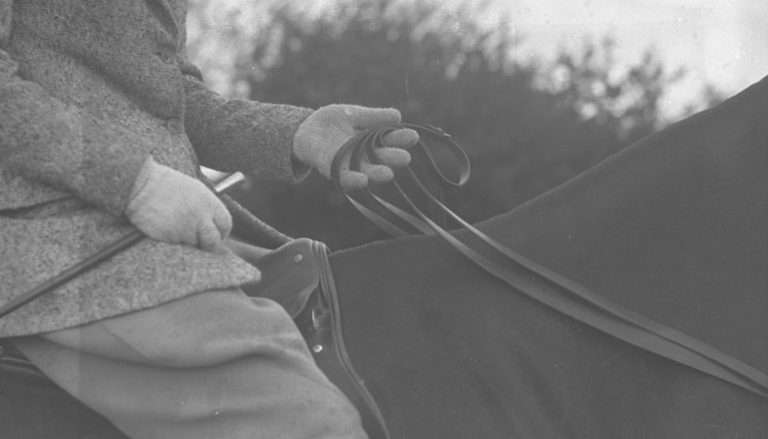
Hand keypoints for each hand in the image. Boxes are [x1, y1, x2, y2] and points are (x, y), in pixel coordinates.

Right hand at [125, 157, 231, 250]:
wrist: (140, 183)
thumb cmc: (164, 185)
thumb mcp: (193, 189)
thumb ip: (206, 207)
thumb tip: (213, 223)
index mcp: (209, 202)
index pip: (225, 224)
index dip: (220, 232)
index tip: (214, 235)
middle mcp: (201, 216)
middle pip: (213, 240)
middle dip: (206, 243)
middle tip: (197, 241)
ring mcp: (186, 228)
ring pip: (193, 244)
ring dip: (187, 241)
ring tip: (174, 227)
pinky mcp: (171, 237)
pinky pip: (176, 245)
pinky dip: (172, 241)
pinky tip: (164, 228)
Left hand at [293, 104, 418, 190]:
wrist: (305, 130)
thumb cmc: (333, 122)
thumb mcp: (354, 115)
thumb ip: (373, 117)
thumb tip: (397, 115)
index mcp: (373, 141)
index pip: (390, 140)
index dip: (401, 139)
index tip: (413, 135)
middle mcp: (364, 156)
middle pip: (381, 158)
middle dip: (392, 158)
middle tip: (405, 158)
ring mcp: (349, 165)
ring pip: (365, 171)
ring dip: (376, 174)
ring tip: (388, 174)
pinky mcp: (332, 170)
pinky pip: (343, 177)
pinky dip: (353, 180)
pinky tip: (362, 180)